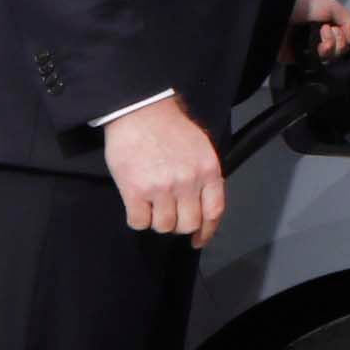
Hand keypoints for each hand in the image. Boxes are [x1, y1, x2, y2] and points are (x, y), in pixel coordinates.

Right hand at [104, 99, 229, 245]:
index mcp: (208, 170)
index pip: (214, 211)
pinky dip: (137, 219)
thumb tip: (203, 201)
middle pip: (188, 224)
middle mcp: (188, 182)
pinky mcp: (135, 191)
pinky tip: (136, 206)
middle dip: (179, 225)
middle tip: (169, 214)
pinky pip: (139, 222)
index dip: (207, 231)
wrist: (140, 111)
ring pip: (164, 226)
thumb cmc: (170, 127)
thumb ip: (204, 174)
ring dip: (157, 221)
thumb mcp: (200, 147)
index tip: (198, 239)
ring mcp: (162, 188)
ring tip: (151, 206)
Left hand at [291, 0, 349, 61]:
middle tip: (324, 29)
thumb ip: (348, 20)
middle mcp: (321, 39)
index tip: (335, 27)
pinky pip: (317, 66)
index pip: (345, 40)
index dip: (345, 36)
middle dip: (338, 40)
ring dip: (330, 46)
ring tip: (320, 36)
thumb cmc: (305, 5)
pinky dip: (320, 58)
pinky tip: (315, 49)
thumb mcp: (332, 5)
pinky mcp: (302, 61)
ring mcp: (312, 51)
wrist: (282, 12)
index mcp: (328, 27)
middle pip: (341, 51)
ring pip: (332, 59)